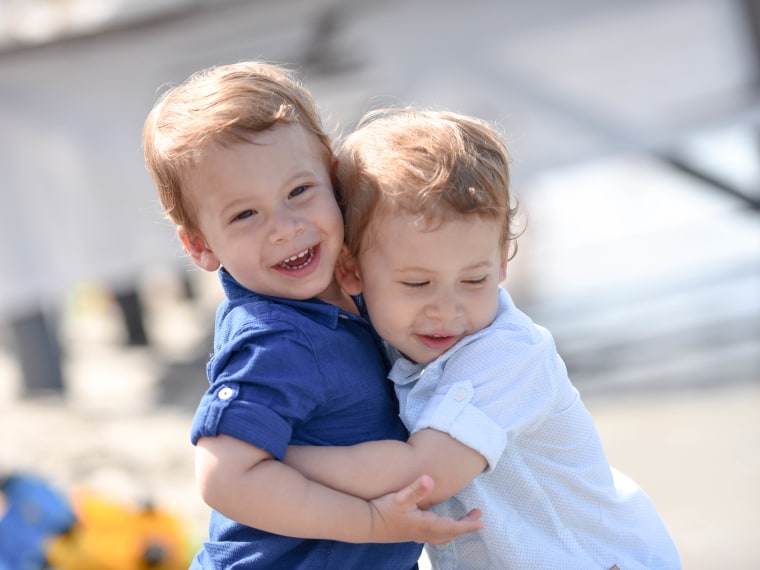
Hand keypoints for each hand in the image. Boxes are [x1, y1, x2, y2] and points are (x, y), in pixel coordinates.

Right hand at [367, 474, 482, 543]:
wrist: (364, 523)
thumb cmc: (382, 509)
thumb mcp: (399, 497)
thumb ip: (416, 489)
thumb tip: (431, 479)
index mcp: (426, 525)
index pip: (453, 527)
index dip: (469, 525)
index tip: (482, 522)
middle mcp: (423, 533)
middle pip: (450, 533)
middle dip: (465, 526)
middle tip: (476, 517)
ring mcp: (415, 535)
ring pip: (440, 537)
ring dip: (453, 529)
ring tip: (460, 521)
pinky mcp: (408, 533)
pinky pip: (431, 536)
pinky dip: (441, 531)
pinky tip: (435, 524)